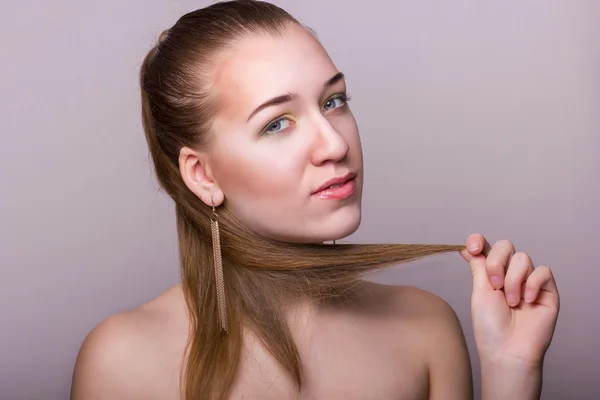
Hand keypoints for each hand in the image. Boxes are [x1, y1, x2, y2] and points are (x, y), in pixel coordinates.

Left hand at [459, 234, 559, 367]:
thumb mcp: (479, 292)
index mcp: (492, 274)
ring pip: (523, 258)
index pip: (487, 246)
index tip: (472, 247)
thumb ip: (478, 267)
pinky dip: (532, 284)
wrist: (508, 350)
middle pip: (506, 246)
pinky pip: (543, 272)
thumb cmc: (490, 327)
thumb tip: (468, 248)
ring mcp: (529, 281)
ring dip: (513, 280)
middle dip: (496, 262)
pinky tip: (527, 301)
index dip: (478, 241)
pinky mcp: (548, 290)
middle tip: (494, 286)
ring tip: (511, 302)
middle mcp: (510, 274)